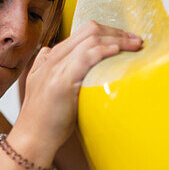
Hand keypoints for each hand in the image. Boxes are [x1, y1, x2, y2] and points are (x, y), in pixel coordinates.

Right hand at [18, 21, 143, 151]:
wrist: (31, 139)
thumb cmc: (44, 120)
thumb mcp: (44, 87)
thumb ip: (50, 69)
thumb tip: (55, 57)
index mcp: (51, 58)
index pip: (84, 33)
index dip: (109, 32)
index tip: (127, 40)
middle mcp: (53, 58)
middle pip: (90, 30)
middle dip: (117, 32)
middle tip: (137, 41)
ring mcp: (56, 68)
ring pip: (91, 39)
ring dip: (118, 39)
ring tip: (135, 45)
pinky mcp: (61, 82)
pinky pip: (86, 57)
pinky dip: (104, 50)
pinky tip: (117, 52)